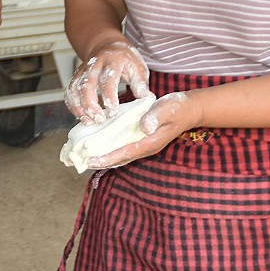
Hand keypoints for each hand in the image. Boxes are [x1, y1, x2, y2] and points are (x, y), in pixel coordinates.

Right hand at [66, 38, 149, 123]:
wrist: (108, 46)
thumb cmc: (126, 60)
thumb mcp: (138, 68)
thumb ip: (141, 84)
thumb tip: (148, 100)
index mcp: (113, 61)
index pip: (108, 79)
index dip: (109, 97)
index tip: (113, 112)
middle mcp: (95, 65)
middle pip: (87, 85)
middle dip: (90, 105)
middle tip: (99, 120)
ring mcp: (83, 71)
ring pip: (75, 89)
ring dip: (79, 107)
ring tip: (87, 121)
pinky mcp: (76, 77)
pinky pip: (70, 91)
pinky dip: (72, 105)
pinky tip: (80, 116)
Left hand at [85, 91, 201, 169]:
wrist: (189, 109)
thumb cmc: (178, 108)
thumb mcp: (167, 109)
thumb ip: (155, 117)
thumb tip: (144, 127)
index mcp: (150, 142)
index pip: (126, 153)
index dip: (109, 158)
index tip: (93, 161)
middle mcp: (145, 147)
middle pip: (120, 159)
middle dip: (101, 162)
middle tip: (81, 163)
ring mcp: (143, 145)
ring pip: (120, 155)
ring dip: (104, 158)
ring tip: (84, 158)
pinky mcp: (140, 140)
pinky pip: (122, 148)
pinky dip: (110, 149)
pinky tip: (98, 146)